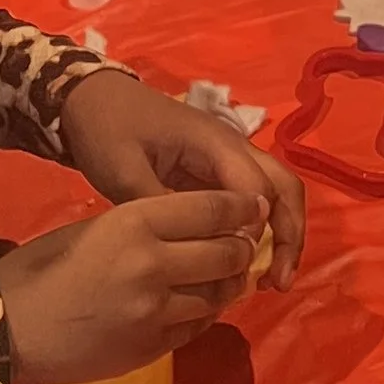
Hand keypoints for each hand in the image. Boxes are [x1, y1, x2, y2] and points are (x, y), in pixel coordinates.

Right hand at [0, 195, 262, 383]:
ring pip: (219, 294)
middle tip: (244, 243)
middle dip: (242, 248)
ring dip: (229, 284)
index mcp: (134, 223)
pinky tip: (198, 305)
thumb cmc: (35, 272)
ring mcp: (158, 311)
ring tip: (228, 276)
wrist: (5, 333)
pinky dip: (205, 313)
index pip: (212, 210)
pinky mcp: (154, 347)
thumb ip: (138, 225)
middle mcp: (155, 264)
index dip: (242, 208)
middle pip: (228, 253)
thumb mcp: (88, 229)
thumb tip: (183, 228)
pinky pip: (198, 325)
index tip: (254, 207)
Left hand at [58, 68, 303, 288]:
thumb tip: (197, 245)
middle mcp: (234, 149)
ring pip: (276, 194)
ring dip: (283, 235)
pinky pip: (252, 202)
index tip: (233, 263)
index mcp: (215, 143)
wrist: (92, 101)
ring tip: (272, 281)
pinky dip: (261, 232)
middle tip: (278, 282)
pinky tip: (247, 264)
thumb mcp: (123, 170)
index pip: (256, 189)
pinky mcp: (217, 173)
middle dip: (290, 235)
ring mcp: (228, 160)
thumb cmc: (108, 130)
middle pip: (284, 188)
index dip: (253, 229)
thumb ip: (161, 205)